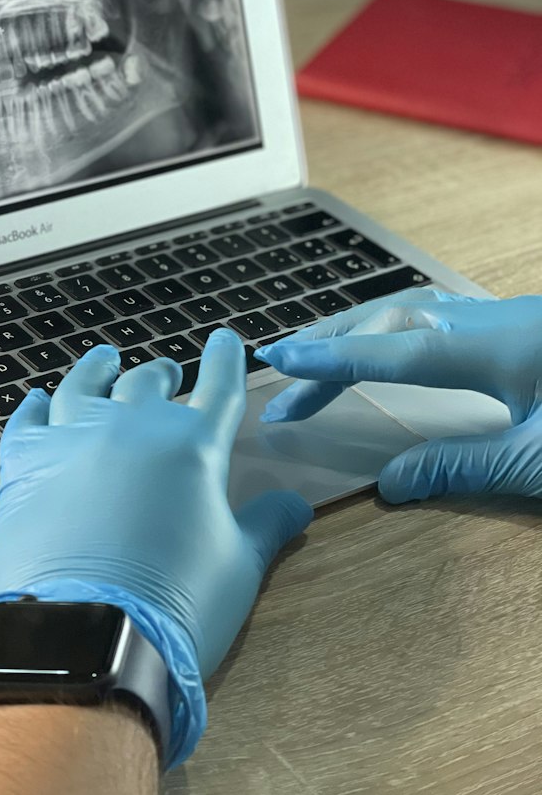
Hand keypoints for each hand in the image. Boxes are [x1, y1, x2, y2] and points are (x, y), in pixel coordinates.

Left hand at [0, 332, 312, 680]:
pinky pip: (27, 419)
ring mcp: (73, 438)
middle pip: (148, 382)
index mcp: (194, 444)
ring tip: (103, 360)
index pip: (218, 386)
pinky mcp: (25, 463)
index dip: (224, 359)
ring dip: (97, 369)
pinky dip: (34, 405)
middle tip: (165, 372)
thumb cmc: (179, 604)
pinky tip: (37, 398)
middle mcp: (133, 425)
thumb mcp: (239, 566)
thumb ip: (266, 525)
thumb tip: (297, 504)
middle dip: (161, 373)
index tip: (225, 339)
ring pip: (83, 385)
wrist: (89, 633)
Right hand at [255, 289, 541, 501]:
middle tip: (279, 368)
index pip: (398, 350)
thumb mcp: (539, 460)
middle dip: (332, 341)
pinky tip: (382, 347)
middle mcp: (498, 321)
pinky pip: (440, 317)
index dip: (334, 358)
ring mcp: (512, 318)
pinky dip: (394, 331)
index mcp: (500, 348)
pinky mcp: (522, 328)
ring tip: (314, 353)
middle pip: (396, 318)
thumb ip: (466, 467)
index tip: (280, 361)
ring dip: (360, 331)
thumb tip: (392, 483)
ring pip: (418, 311)